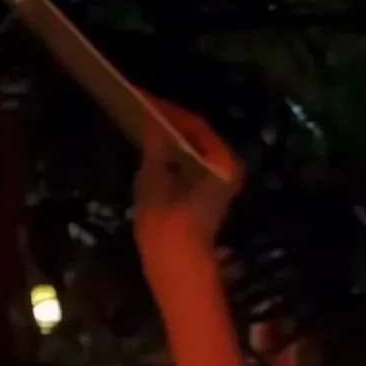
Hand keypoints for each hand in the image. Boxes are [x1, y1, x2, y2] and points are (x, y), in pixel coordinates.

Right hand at [134, 99, 242, 292]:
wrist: (177, 268)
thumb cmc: (169, 225)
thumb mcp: (156, 180)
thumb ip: (156, 147)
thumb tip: (151, 121)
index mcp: (222, 161)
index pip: (194, 124)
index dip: (167, 109)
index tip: (142, 97)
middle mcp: (226, 168)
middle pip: (195, 135)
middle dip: (167, 122)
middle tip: (139, 106)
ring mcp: (218, 183)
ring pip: (190, 150)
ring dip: (167, 138)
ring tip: (139, 122)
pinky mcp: (205, 195)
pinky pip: (187, 164)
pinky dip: (169, 155)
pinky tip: (147, 148)